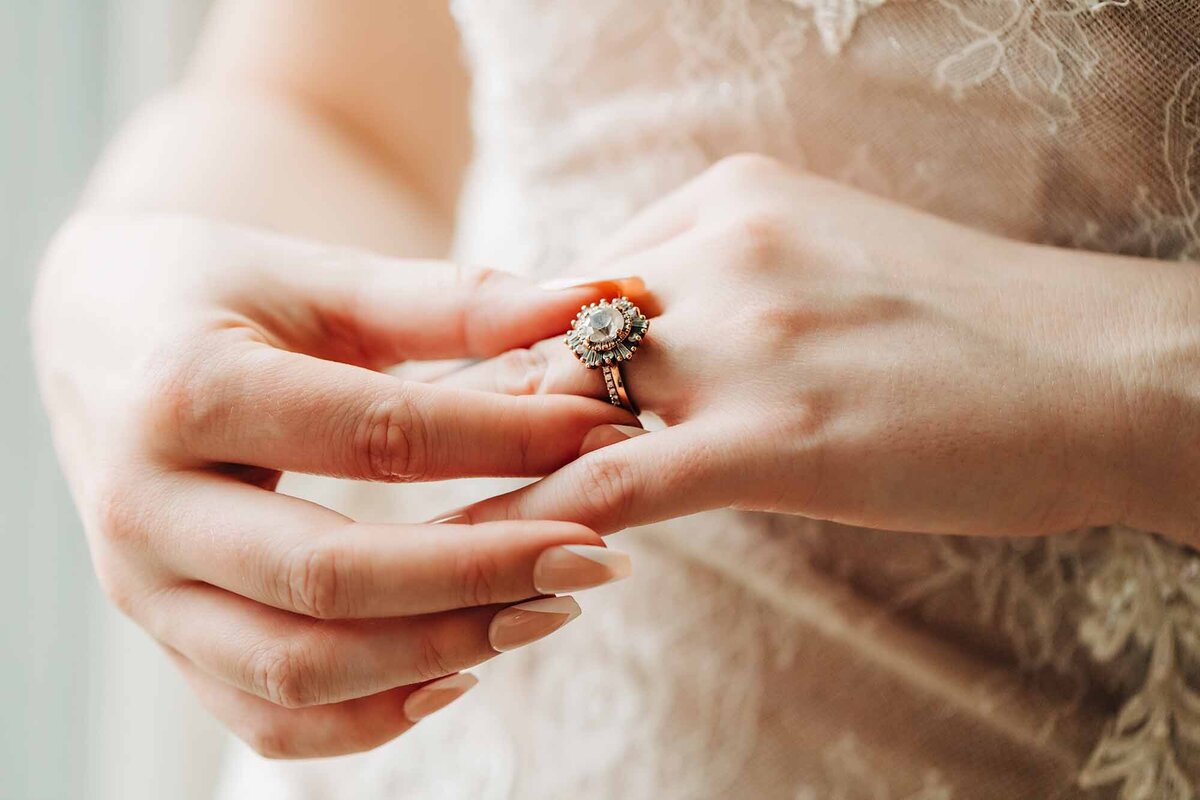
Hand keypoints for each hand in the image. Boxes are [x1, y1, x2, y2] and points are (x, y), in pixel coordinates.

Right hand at [32, 212, 634, 756]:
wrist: (102, 332)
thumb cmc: (220, 291)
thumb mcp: (325, 277)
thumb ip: (454, 299)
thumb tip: (592, 302)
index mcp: (185, 392)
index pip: (378, 437)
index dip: (508, 442)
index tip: (608, 437)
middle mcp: (146, 507)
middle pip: (332, 579)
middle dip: (483, 575)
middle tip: (598, 554)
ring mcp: (145, 590)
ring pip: (297, 669)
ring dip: (441, 651)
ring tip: (550, 607)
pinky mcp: (166, 637)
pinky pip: (265, 718)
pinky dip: (369, 717)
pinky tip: (459, 673)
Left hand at [438, 154, 1178, 538]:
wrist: (1104, 373)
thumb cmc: (972, 331)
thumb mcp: (827, 266)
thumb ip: (727, 290)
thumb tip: (645, 345)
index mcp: (728, 201)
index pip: (576, 279)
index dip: (524, 350)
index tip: (478, 397)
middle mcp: (719, 248)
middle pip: (551, 335)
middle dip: (490, 405)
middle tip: (423, 460)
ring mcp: (743, 336)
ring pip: (563, 404)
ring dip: (492, 466)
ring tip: (430, 520)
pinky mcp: (770, 433)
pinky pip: (613, 481)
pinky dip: (537, 521)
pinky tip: (493, 560)